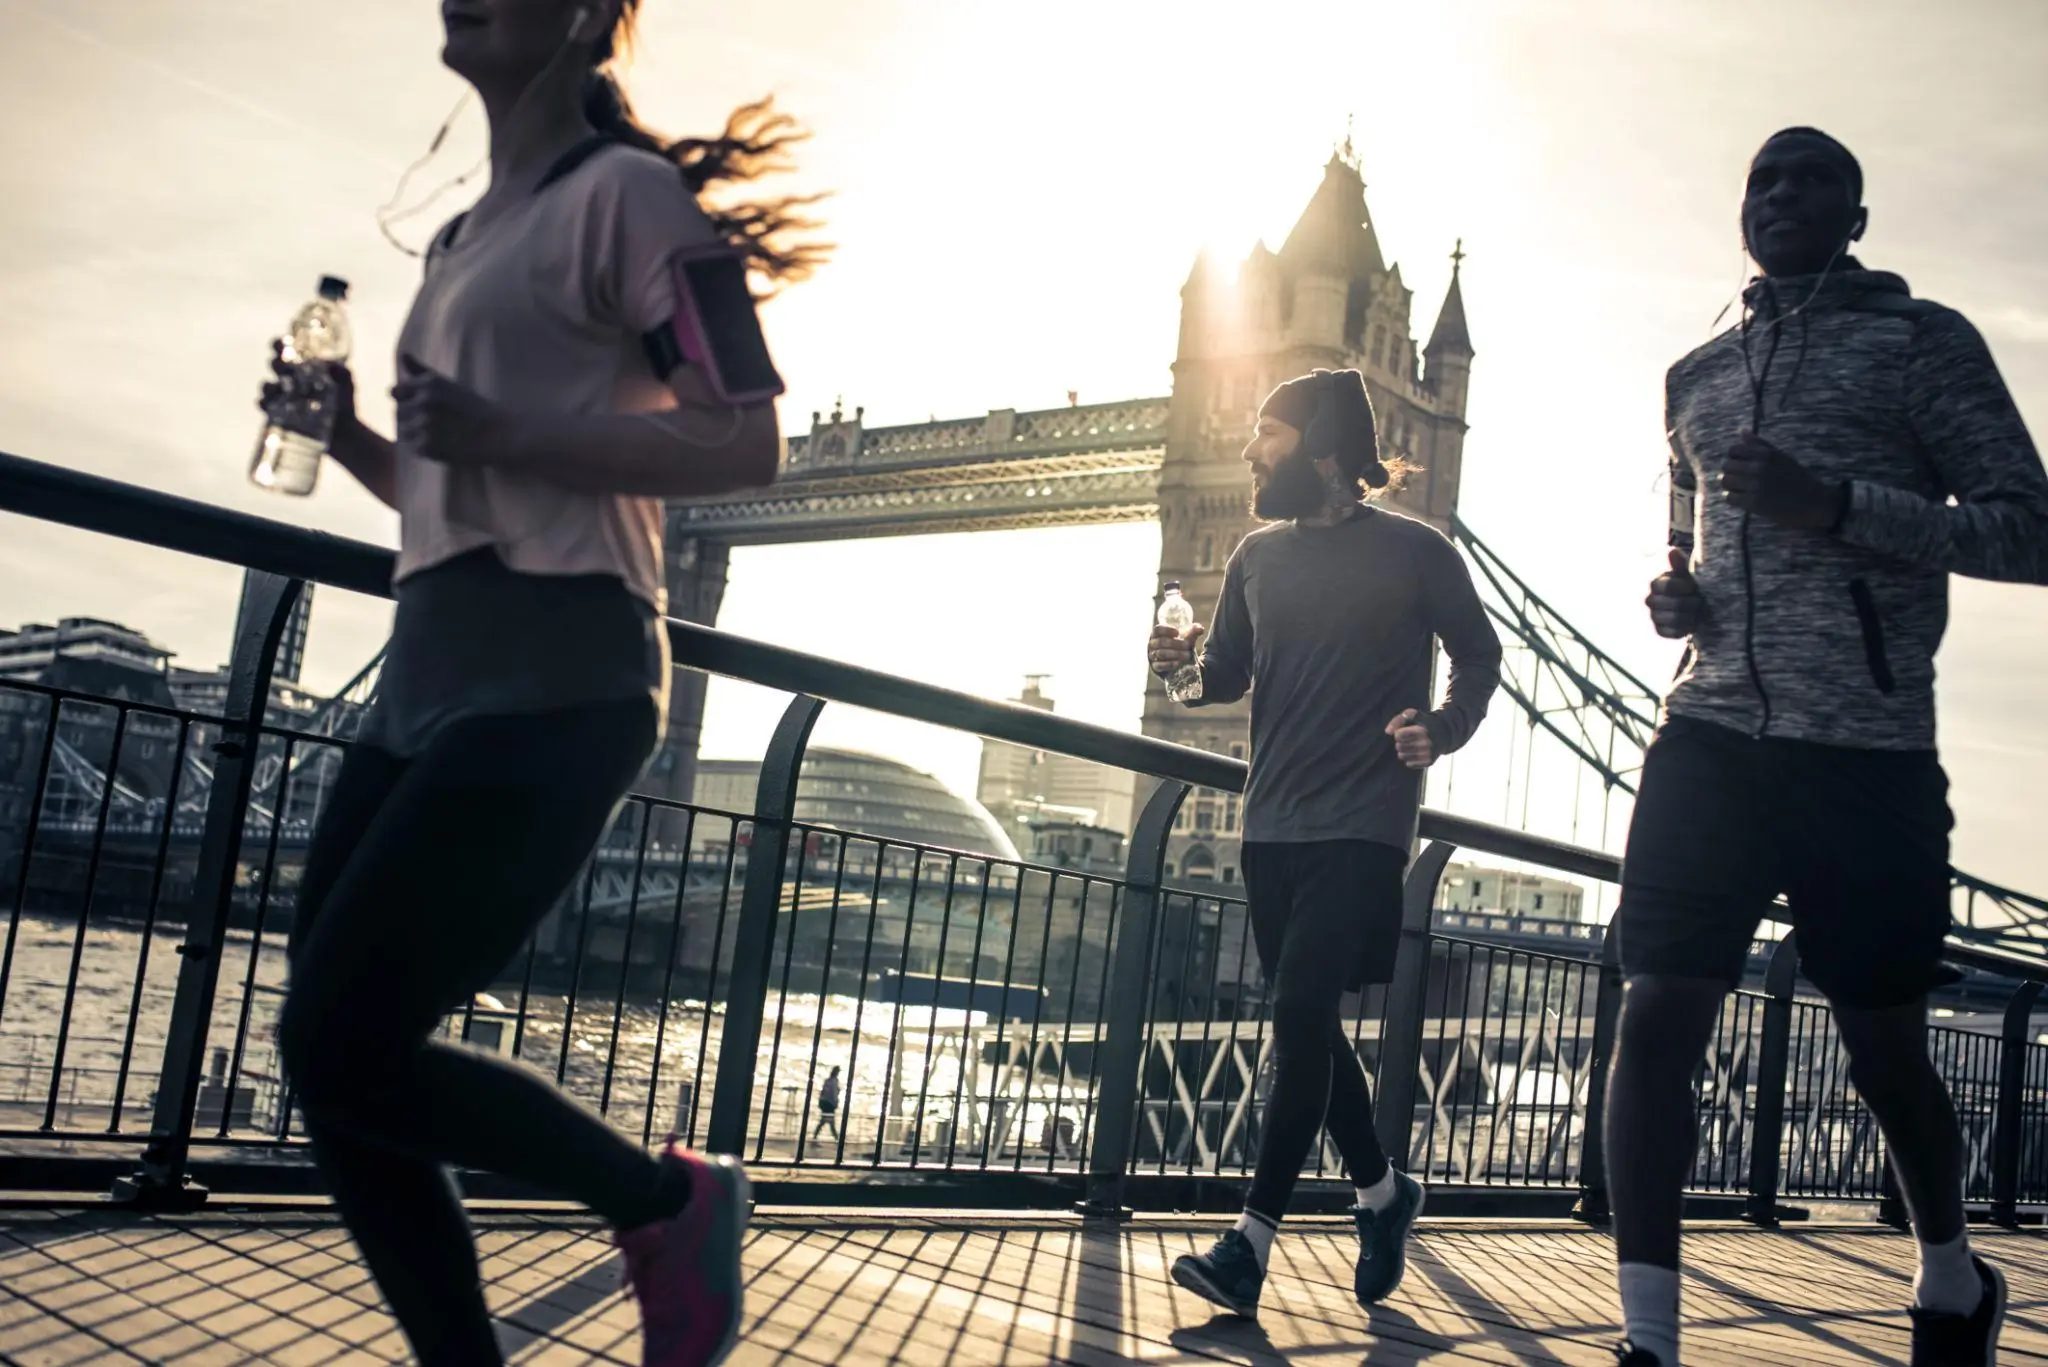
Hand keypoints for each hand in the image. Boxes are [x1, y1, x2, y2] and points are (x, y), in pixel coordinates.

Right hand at [259, 339, 359, 436]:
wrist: (344, 432)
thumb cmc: (344, 403)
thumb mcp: (346, 385)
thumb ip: (342, 372)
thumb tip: (331, 364)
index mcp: (301, 367)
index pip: (285, 350)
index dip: (280, 344)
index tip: (284, 342)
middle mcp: (289, 379)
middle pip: (275, 365)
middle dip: (278, 364)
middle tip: (288, 369)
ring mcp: (282, 397)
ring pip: (267, 385)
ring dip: (270, 385)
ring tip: (280, 389)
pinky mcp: (279, 414)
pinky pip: (264, 405)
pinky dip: (264, 403)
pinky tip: (269, 403)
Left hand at [392, 354, 511, 466]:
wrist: (499, 434)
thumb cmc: (472, 407)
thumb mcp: (448, 384)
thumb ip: (421, 371)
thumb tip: (403, 354)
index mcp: (430, 384)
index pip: (395, 392)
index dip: (407, 400)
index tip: (425, 406)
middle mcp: (425, 402)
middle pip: (398, 413)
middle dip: (412, 418)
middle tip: (438, 423)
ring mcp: (425, 426)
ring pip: (403, 431)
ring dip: (417, 434)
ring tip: (441, 434)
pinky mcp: (428, 447)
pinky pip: (414, 448)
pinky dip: (425, 449)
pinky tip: (445, 444)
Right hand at [1148, 624, 1202, 678]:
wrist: (1177, 663)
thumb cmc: (1179, 647)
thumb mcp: (1186, 639)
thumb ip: (1193, 633)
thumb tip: (1200, 629)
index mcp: (1157, 635)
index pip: (1157, 630)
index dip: (1166, 630)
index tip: (1177, 632)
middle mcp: (1152, 645)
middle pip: (1160, 642)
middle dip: (1175, 643)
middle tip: (1187, 645)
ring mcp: (1152, 656)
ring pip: (1160, 654)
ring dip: (1175, 654)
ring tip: (1187, 655)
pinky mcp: (1155, 667)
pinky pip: (1160, 666)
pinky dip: (1169, 664)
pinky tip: (1178, 663)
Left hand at [1385, 708, 1435, 768]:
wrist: (1445, 733)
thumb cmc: (1424, 722)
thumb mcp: (1413, 715)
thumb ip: (1398, 720)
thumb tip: (1387, 732)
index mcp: (1422, 730)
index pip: (1398, 735)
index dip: (1398, 733)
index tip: (1404, 730)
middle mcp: (1427, 743)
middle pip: (1399, 747)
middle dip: (1400, 742)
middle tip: (1408, 739)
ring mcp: (1428, 754)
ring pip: (1402, 756)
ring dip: (1403, 751)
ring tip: (1411, 745)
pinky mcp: (1429, 762)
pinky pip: (1409, 764)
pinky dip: (1409, 758)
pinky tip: (1416, 752)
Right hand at [1646, 548, 1704, 638]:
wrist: (1700, 607)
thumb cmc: (1693, 586)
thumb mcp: (1689, 575)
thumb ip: (1681, 565)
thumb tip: (1672, 550)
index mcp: (1657, 584)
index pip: (1662, 587)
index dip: (1680, 587)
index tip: (1694, 587)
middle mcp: (1651, 600)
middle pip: (1666, 603)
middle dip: (1687, 602)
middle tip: (1700, 600)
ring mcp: (1654, 616)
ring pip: (1669, 618)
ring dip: (1688, 615)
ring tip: (1699, 612)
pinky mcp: (1660, 630)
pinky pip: (1671, 632)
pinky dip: (1685, 628)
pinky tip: (1693, 622)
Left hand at [1717, 428, 1844, 530]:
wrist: (1813, 502)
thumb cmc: (1797, 477)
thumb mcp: (1781, 456)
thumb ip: (1759, 444)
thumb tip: (1741, 431)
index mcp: (1766, 454)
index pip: (1733, 450)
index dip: (1733, 458)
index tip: (1740, 465)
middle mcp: (1759, 468)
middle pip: (1726, 466)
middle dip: (1731, 472)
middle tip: (1741, 479)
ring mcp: (1756, 486)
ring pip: (1726, 482)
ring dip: (1730, 486)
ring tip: (1741, 489)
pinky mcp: (1754, 503)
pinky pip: (1730, 498)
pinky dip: (1734, 498)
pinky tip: (1744, 499)